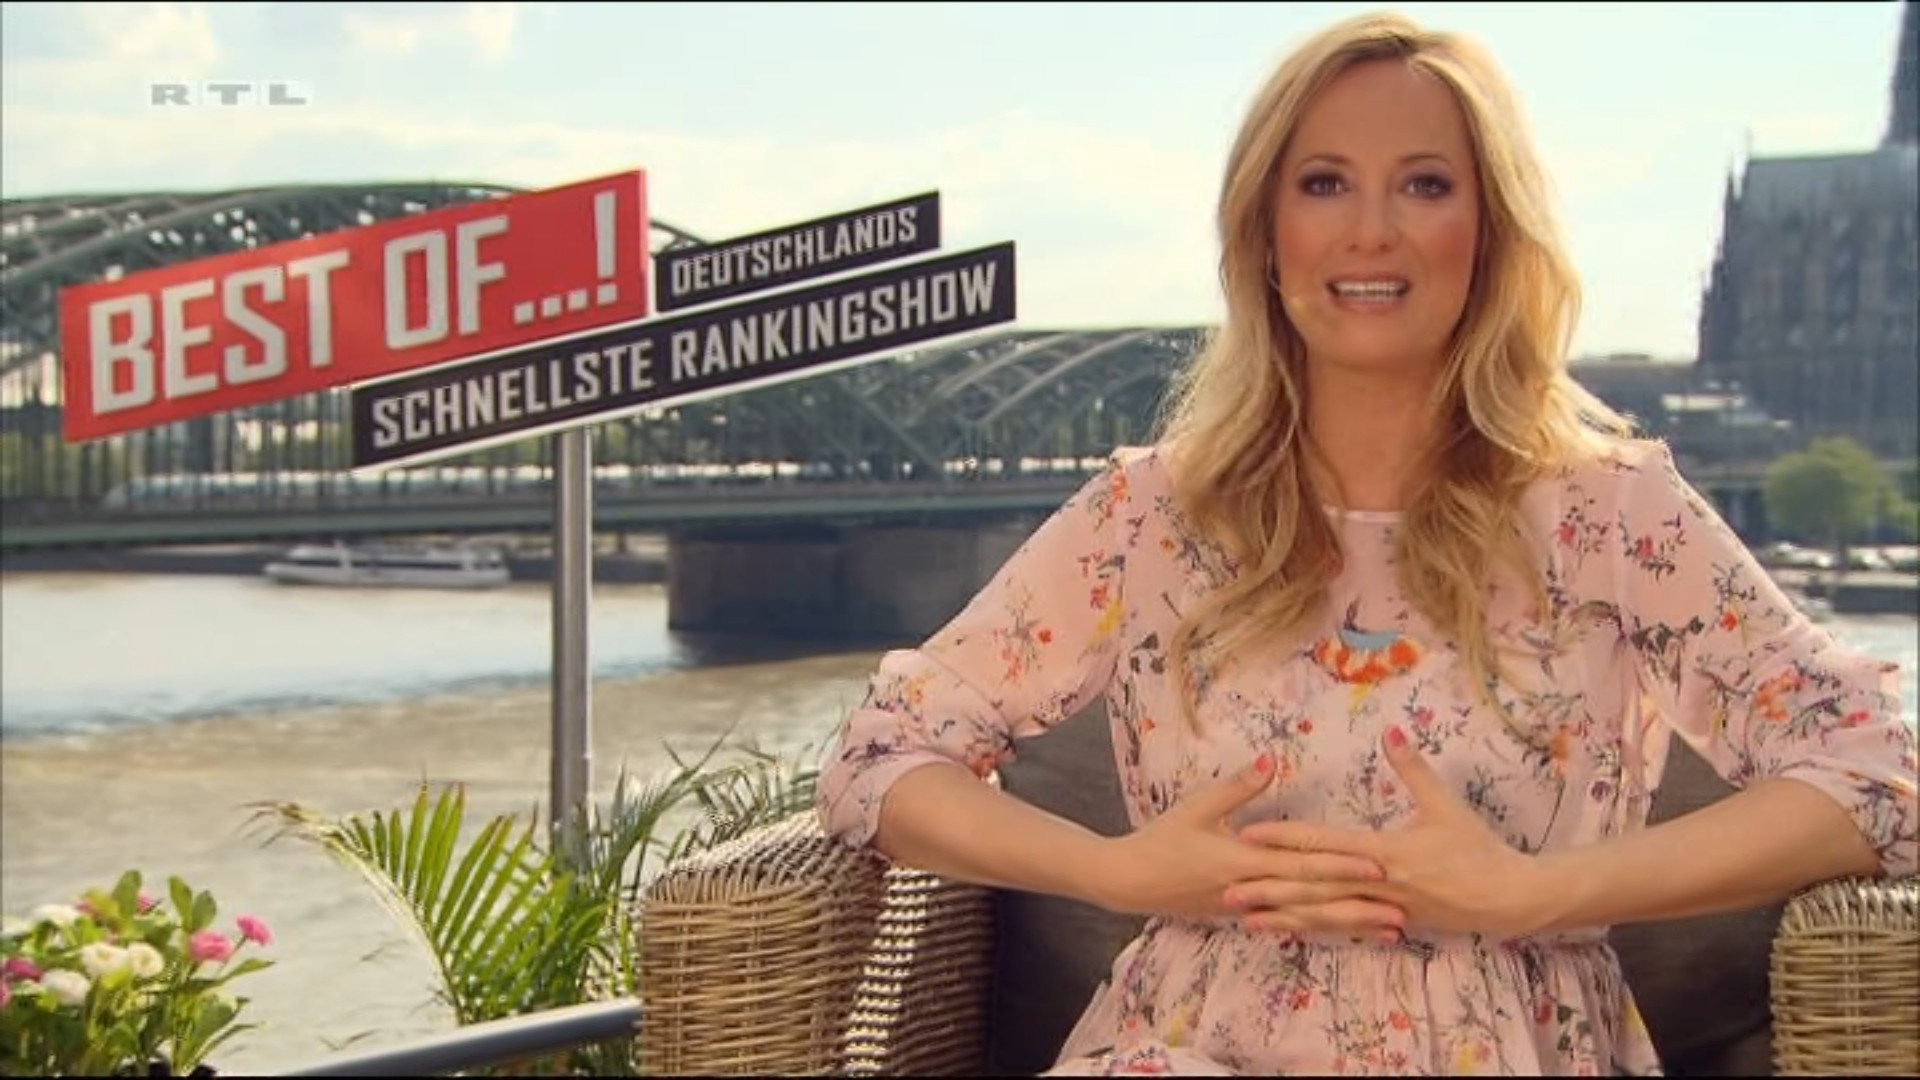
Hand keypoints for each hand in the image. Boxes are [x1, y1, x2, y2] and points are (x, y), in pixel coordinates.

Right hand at [1091, 753, 1403, 934]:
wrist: (1130, 882)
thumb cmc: (1161, 839)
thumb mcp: (1195, 807)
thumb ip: (1236, 787)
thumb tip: (1270, 759)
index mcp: (1244, 861)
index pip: (1301, 864)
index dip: (1341, 864)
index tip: (1379, 865)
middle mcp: (1254, 890)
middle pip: (1315, 899)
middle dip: (1360, 904)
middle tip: (1404, 909)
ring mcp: (1252, 909)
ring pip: (1310, 918)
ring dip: (1351, 924)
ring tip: (1391, 929)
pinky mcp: (1247, 917)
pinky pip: (1293, 923)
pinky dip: (1324, 928)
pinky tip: (1350, 932)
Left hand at [1236, 727, 1555, 940]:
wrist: (1510, 900)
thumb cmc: (1478, 849)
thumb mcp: (1445, 805)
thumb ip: (1413, 769)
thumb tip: (1391, 731)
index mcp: (1384, 854)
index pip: (1323, 845)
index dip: (1282, 840)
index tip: (1246, 836)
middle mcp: (1376, 886)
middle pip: (1313, 888)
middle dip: (1269, 889)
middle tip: (1226, 890)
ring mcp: (1381, 910)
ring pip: (1324, 915)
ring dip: (1283, 916)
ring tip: (1246, 918)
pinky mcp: (1389, 924)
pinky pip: (1344, 928)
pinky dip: (1315, 929)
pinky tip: (1290, 930)